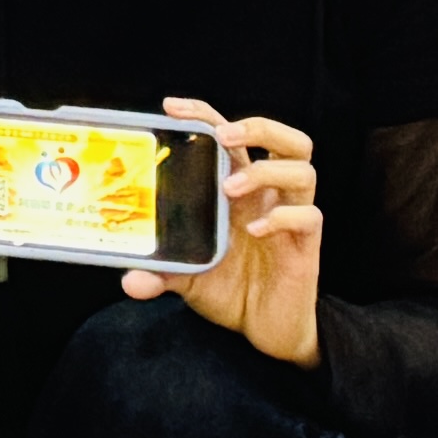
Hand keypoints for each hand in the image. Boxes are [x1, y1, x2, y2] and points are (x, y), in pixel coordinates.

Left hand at [130, 98, 323, 366]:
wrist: (265, 330)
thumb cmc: (230, 289)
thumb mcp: (187, 277)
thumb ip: (160, 273)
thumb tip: (129, 281)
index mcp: (240, 190)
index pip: (232, 137)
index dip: (207, 114)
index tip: (172, 107)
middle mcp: (269, 196)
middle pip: (286, 140)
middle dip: (257, 126)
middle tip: (225, 134)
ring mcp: (291, 218)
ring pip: (304, 170)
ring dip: (266, 170)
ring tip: (231, 187)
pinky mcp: (306, 246)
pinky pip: (308, 217)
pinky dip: (282, 217)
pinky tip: (256, 230)